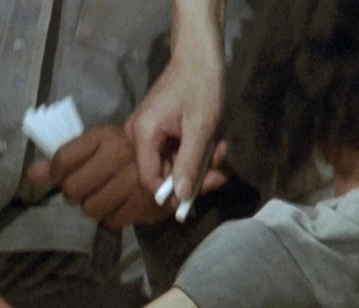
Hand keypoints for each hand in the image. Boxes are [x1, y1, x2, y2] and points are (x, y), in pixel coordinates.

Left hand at [28, 125, 172, 227]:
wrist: (172, 159)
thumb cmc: (123, 152)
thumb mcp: (94, 148)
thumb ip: (62, 160)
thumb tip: (33, 174)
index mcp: (105, 136)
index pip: (63, 160)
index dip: (55, 174)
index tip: (61, 177)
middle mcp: (120, 155)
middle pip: (73, 189)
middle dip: (75, 193)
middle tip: (86, 188)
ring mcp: (135, 181)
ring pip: (91, 208)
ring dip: (93, 206)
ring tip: (104, 195)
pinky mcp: (146, 203)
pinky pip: (112, 220)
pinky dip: (112, 216)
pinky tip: (119, 203)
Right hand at [125, 0, 224, 198]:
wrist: (199, 57)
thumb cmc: (201, 87)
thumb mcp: (201, 128)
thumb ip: (190, 164)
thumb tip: (182, 198)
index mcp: (142, 134)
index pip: (149, 180)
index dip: (172, 193)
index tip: (200, 193)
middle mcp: (137, 136)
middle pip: (161, 174)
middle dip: (193, 177)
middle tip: (221, 172)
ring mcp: (146, 134)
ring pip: (171, 166)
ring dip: (198, 165)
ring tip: (222, 152)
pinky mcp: (156, 132)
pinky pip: (173, 154)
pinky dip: (194, 154)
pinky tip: (213, 145)